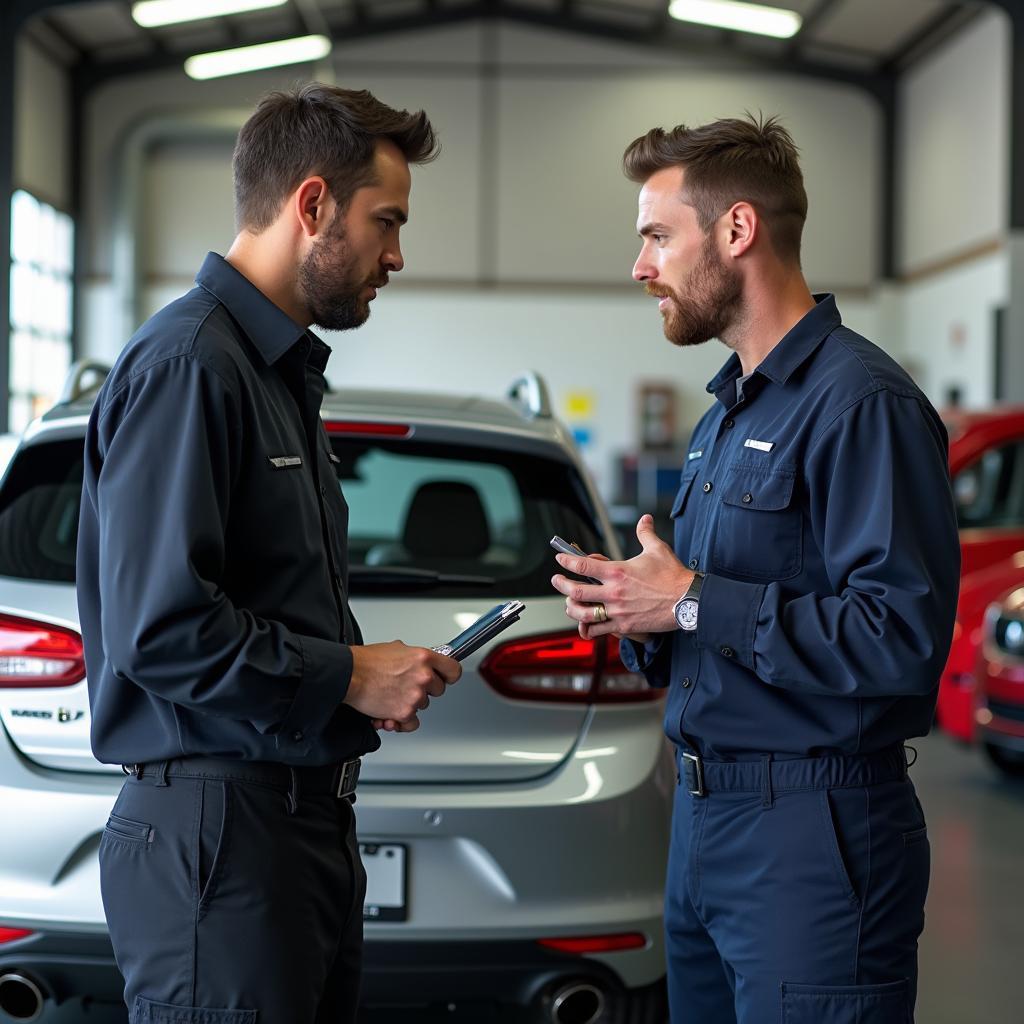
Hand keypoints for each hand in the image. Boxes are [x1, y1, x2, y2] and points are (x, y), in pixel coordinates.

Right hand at [345, 641, 460, 733]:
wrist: (349, 675)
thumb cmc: (367, 661)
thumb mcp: (397, 649)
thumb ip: (415, 658)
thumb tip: (420, 663)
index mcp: (424, 658)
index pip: (453, 670)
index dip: (449, 675)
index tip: (445, 678)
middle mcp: (423, 677)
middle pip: (438, 690)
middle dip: (425, 689)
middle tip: (407, 685)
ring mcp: (415, 696)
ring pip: (423, 705)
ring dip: (410, 703)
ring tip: (393, 696)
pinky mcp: (404, 713)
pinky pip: (412, 723)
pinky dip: (403, 721)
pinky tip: (393, 713)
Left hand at [550, 514, 692, 640]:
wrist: (688, 600)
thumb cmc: (673, 576)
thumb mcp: (657, 549)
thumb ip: (645, 533)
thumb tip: (645, 519)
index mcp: (617, 572)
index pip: (582, 566)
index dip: (566, 561)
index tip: (560, 559)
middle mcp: (614, 592)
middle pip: (576, 591)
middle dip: (561, 585)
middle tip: (557, 580)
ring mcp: (618, 611)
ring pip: (583, 614)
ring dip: (571, 608)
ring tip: (568, 603)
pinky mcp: (625, 626)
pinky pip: (599, 630)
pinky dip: (588, 628)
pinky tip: (584, 625)